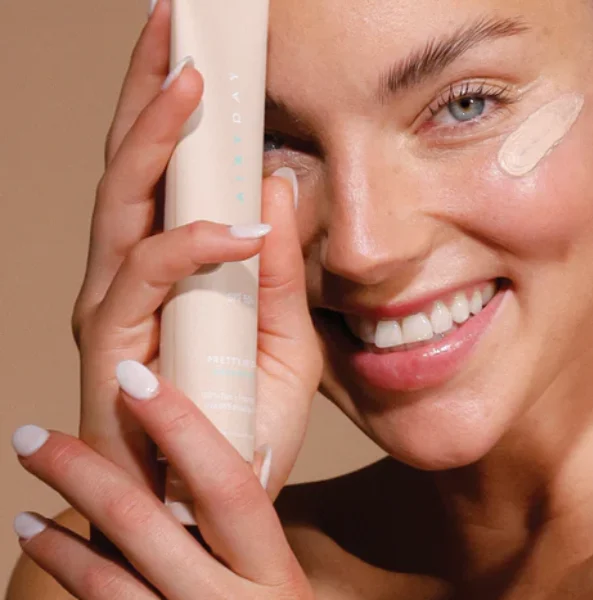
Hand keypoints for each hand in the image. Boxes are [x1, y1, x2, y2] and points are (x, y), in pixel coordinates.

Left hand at [12, 362, 313, 598]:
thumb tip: (203, 451)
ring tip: (27, 479)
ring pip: (107, 574)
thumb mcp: (273, 577)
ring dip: (57, 524)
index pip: (229, 484)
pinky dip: (65, 564)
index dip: (182, 427)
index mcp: (274, 570)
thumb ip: (244, 531)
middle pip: (146, 524)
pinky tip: (38, 537)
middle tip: (32, 433)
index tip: (134, 376)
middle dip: (81, 471)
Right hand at [70, 0, 320, 500]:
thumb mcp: (285, 342)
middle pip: (133, 163)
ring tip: (190, 81)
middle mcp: (131, 272)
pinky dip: (190, 245)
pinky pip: (147, 276)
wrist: (201, 508)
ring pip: (124, 200)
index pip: (168, 170)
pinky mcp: (112, 343)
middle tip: (174, 23)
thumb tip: (277, 186)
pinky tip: (238, 227)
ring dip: (154, 138)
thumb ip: (282, 272)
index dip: (176, 106)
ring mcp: (115, 304)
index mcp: (171, 265)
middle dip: (151, 89)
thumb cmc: (238, 425)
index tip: (200, 46)